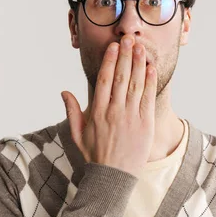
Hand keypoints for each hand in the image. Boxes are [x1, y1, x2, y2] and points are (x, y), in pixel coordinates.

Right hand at [61, 35, 156, 176]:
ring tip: (141, 48)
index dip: (109, 61)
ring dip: (138, 64)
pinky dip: (149, 82)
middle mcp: (114, 111)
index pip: (103, 80)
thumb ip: (72, 111)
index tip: (113, 47)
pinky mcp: (145, 124)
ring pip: (135, 85)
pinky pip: (147, 99)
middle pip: (120, 77)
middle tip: (129, 39)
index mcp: (97, 112)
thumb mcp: (77, 134)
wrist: (113, 177)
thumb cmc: (94, 155)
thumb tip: (64, 91)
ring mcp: (130, 117)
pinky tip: (150, 68)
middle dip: (125, 56)